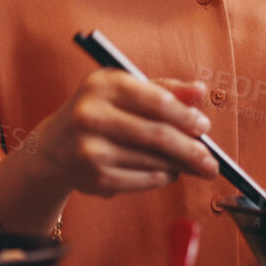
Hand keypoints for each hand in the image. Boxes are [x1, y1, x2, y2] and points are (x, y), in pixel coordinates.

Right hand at [22, 71, 220, 196]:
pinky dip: (162, 177)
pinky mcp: (95, 178)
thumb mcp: (125, 90)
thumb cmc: (100, 112)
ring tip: (189, 163)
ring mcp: (90, 150)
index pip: (156, 101)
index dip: (185, 115)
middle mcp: (91, 116)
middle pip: (158, 135)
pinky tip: (164, 171)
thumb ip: (164, 89)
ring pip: (155, 161)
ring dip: (179, 165)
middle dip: (191, 150)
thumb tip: (199, 91)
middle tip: (211, 162)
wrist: (55, 147)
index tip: (204, 126)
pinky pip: (145, 180)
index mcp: (102, 85)